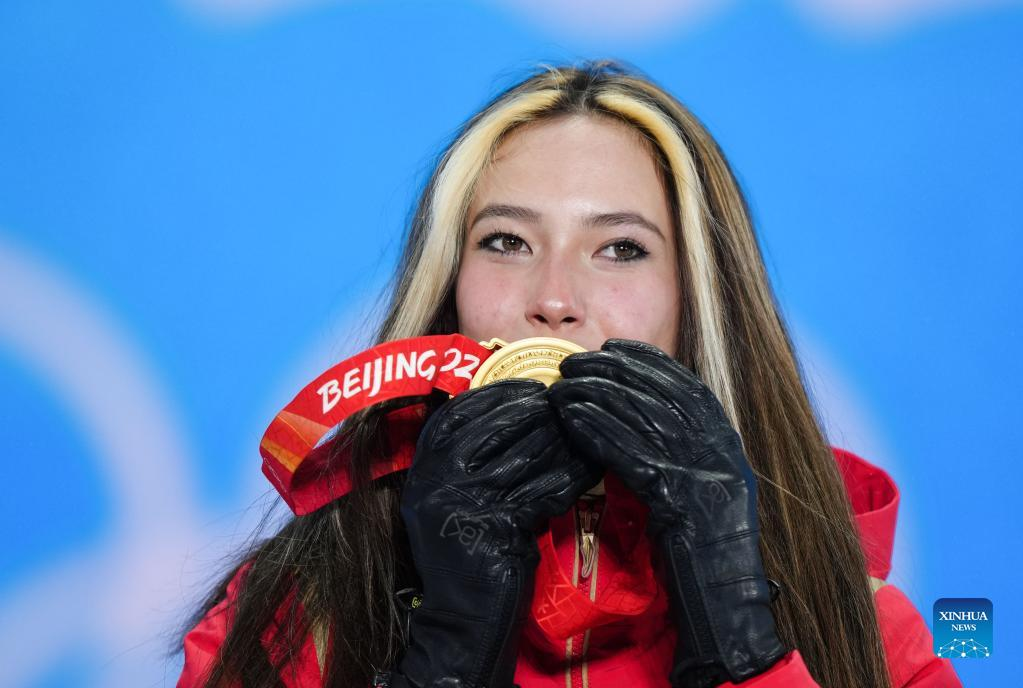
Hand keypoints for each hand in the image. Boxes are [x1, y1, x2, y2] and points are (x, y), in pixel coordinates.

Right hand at [387, 379, 603, 687]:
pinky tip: (592, 469)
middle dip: (540, 414)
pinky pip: (543, 489)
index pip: (459, 412)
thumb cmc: (468, 557)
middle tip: (572, 407)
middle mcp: (434, 480)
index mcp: (423, 468)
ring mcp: (461, 503)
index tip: (532, 387)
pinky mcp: (493, 527)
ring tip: (589, 432)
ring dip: (564, 442)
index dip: (497, 393)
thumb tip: (524, 413)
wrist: (461, 621)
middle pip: (496, 426)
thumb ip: (474, 461)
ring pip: (525, 455)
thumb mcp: (456, 500)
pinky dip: (572, 477)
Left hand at [548, 339, 786, 687]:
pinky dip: (598, 430)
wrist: (719, 594)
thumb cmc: (700, 545)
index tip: (613, 346)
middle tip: (573, 362)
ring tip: (561, 385)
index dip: (647, 360)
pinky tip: (570, 418)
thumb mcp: (695, 483)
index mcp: (726, 440)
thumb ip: (674, 447)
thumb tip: (631, 411)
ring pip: (641, 416)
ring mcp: (702, 470)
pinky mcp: (678, 495)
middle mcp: (719, 448)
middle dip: (612, 370)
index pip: (684, 383)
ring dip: (596, 394)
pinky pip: (630, 451)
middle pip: (659, 393)